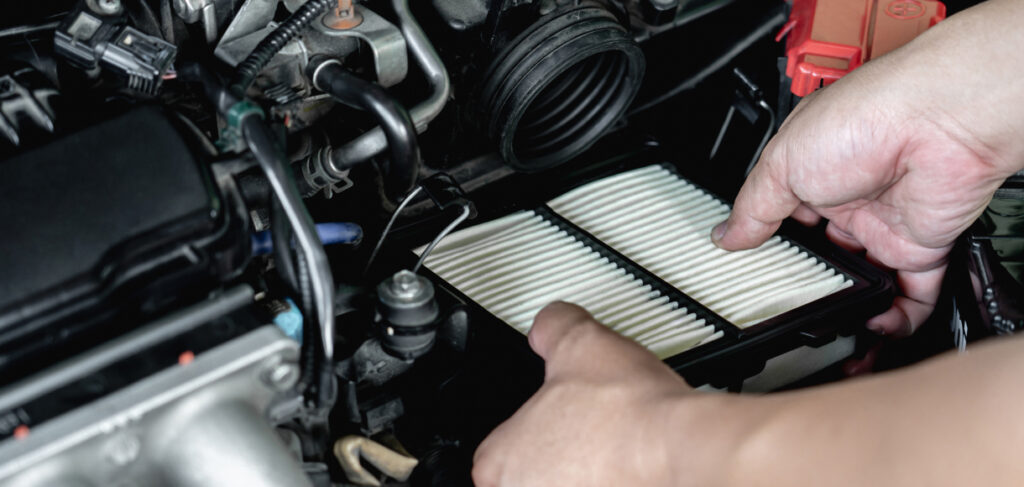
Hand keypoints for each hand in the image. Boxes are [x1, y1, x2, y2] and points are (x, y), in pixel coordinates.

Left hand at [471, 302, 742, 486]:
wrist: (680, 447)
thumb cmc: (627, 413)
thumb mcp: (579, 341)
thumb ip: (551, 328)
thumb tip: (551, 323)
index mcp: (497, 464)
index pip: (500, 449)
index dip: (534, 427)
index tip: (557, 421)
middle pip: (531, 478)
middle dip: (559, 459)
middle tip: (586, 437)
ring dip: (587, 475)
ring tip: (612, 453)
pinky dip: (616, 482)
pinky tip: (630, 471)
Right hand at [712, 1, 1023, 334]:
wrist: (939, 122)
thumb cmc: (866, 119)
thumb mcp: (782, 165)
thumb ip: (754, 208)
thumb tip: (725, 235)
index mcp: (812, 173)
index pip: (783, 219)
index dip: (768, 246)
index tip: (751, 273)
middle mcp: (850, 199)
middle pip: (823, 255)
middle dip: (807, 283)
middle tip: (788, 307)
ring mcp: (885, 225)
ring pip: (864, 280)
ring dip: (848, 306)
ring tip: (828, 326)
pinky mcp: (922, 246)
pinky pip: (911, 294)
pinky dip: (895, 318)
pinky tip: (871, 323)